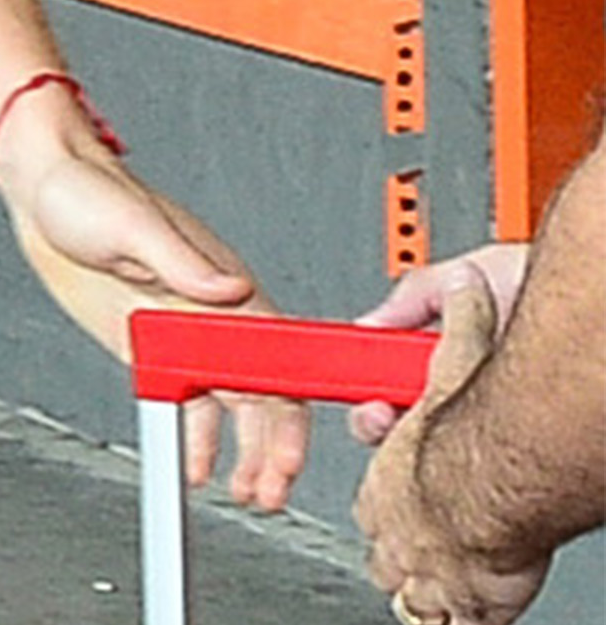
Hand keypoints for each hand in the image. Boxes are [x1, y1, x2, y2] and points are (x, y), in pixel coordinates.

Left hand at [2, 146, 306, 509]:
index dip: (288, 410)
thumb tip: (230, 289)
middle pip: (261, 395)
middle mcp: (214, 318)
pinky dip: (192, 440)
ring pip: (228, 410)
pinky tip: (194, 467)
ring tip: (246, 493)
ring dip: (241, 454)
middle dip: (272, 449)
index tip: (287, 450)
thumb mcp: (136, 225)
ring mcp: (183, 338)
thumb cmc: (89, 191)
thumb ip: (183, 263)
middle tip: (268, 492)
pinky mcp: (149, 350)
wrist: (39, 191)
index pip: (277, 359)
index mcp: (227, 288)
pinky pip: (181, 404)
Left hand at [359, 271, 549, 624]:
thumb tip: (461, 281)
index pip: (374, 492)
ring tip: (435, 590)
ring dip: (423, 587)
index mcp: (387, 475)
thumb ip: (449, 316)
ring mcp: (426, 567)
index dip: (387, 493)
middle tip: (424, 544)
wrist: (498, 479)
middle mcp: (398, 526)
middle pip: (386, 543)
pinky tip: (463, 620)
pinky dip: (455, 622)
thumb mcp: (450, 357)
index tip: (400, 496)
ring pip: (411, 589)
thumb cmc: (474, 429)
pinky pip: (452, 623)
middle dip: (399, 545)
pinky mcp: (462, 601)